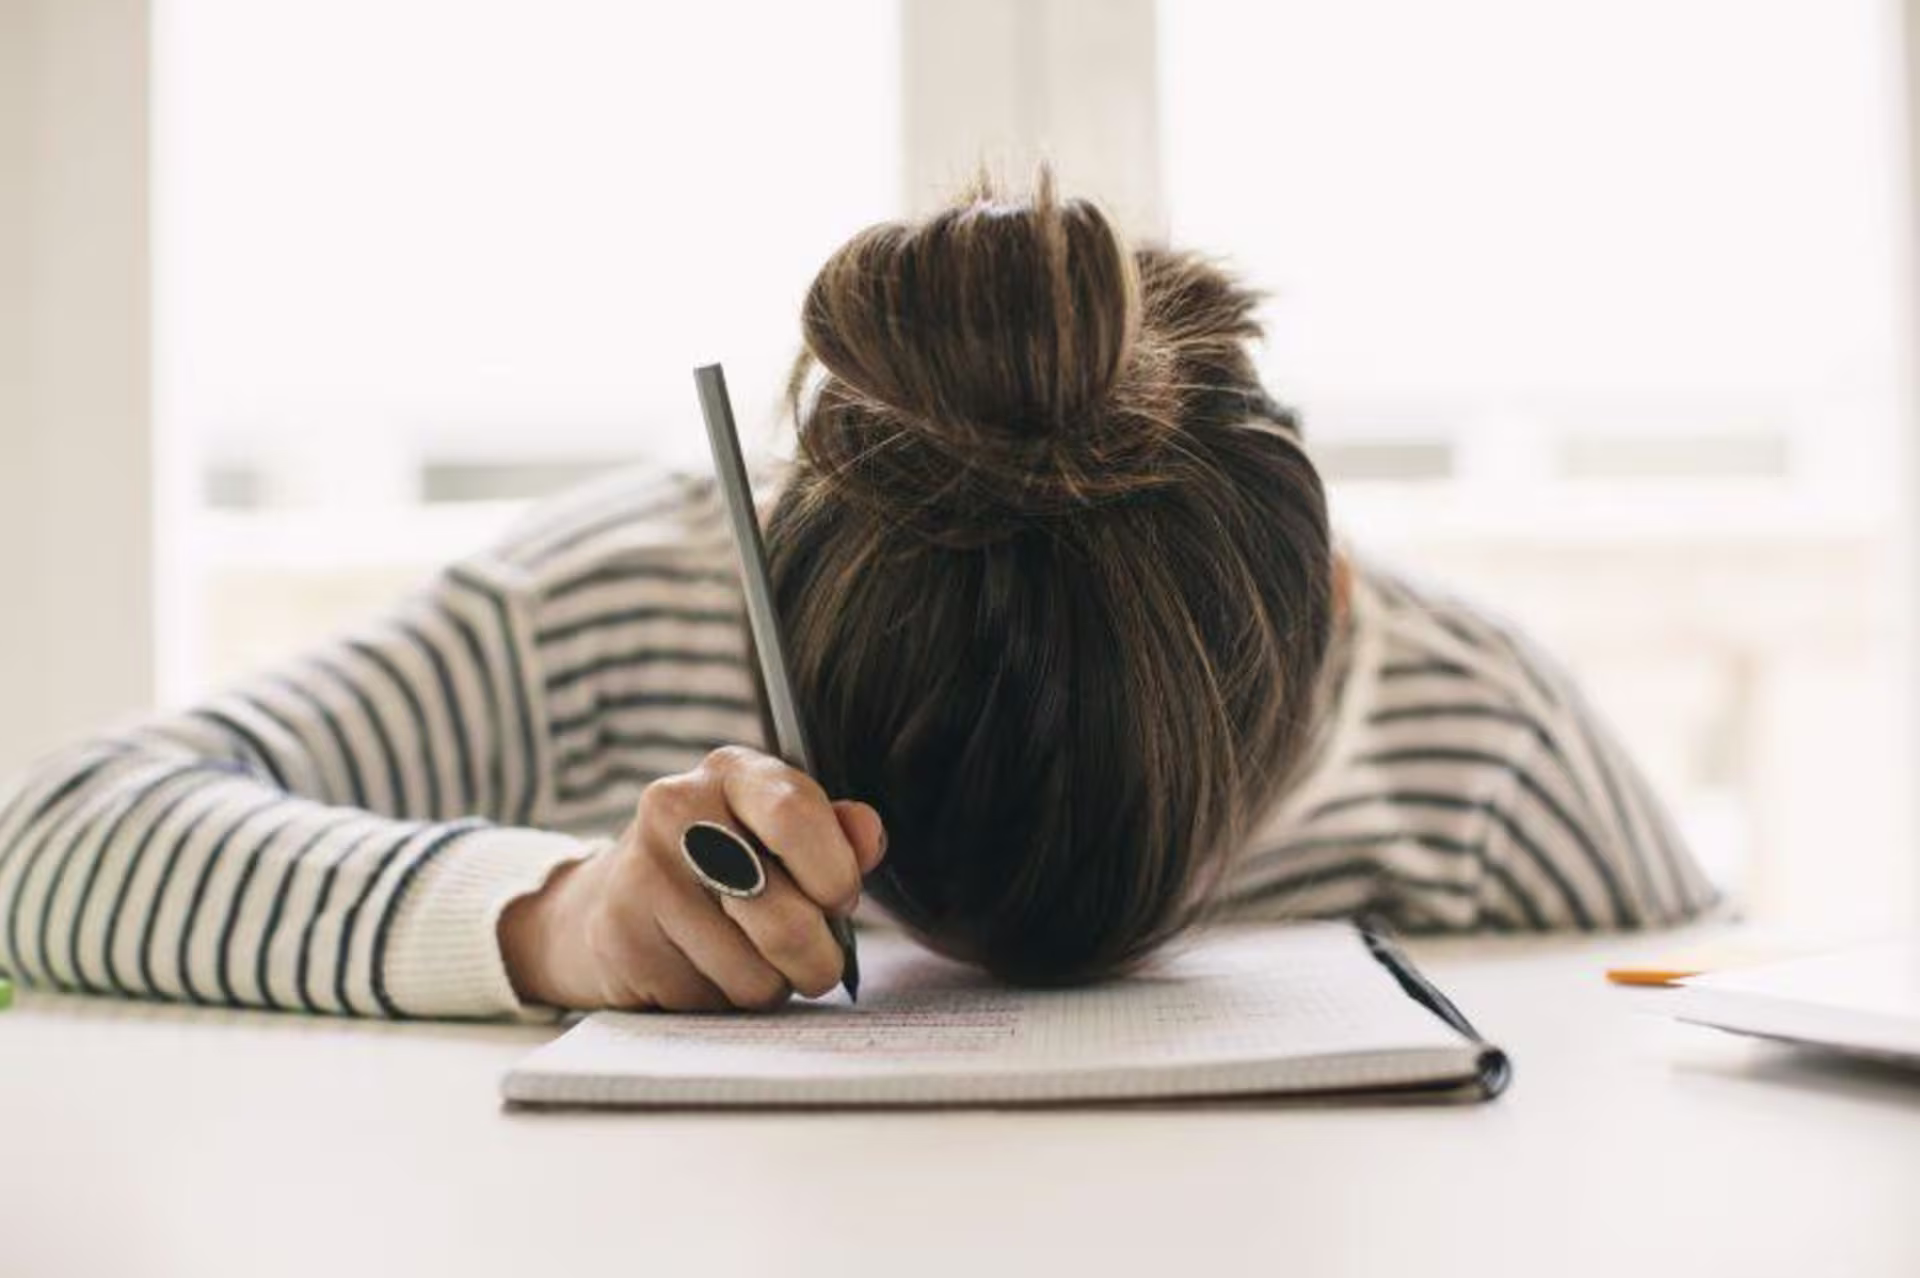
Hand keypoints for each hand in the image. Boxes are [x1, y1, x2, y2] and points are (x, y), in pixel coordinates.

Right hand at [498, 747, 886, 1011]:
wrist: (609, 901)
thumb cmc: (721, 864)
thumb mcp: (778, 834)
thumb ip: (834, 834)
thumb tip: (869, 834)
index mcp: (732, 771)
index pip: (796, 815)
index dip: (835, 875)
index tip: (839, 899)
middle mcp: (679, 809)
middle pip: (787, 918)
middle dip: (818, 957)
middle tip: (815, 958)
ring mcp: (644, 874)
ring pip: (756, 975)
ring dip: (771, 984)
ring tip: (750, 958)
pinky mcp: (622, 936)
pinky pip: (711, 1000)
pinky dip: (722, 999)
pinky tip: (701, 968)